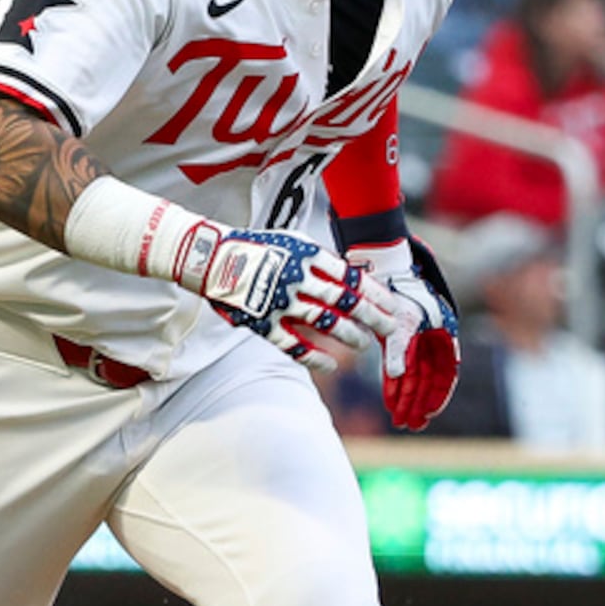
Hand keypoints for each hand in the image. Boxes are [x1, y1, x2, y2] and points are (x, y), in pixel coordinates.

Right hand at [179, 227, 396, 373]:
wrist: (212, 258)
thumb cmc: (257, 247)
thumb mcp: (292, 240)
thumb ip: (321, 259)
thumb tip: (354, 275)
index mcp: (306, 254)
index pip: (351, 276)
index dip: (375, 293)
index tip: (392, 305)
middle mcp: (297, 278)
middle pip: (345, 301)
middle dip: (372, 316)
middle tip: (390, 328)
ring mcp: (280, 302)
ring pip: (324, 323)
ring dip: (348, 336)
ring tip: (363, 345)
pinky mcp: (263, 323)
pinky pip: (293, 346)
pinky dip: (314, 358)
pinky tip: (331, 365)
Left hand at [348, 236, 460, 430]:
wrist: (386, 271)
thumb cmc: (399, 294)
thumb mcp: (401, 321)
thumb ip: (399, 348)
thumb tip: (396, 374)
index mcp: (444, 336)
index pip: (446, 373)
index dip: (439, 395)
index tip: (429, 413)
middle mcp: (434, 341)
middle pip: (430, 380)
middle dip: (420, 403)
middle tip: (410, 425)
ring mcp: (418, 341)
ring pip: (415, 376)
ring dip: (407, 398)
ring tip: (399, 419)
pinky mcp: (402, 340)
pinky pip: (401, 367)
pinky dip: (395, 384)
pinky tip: (390, 401)